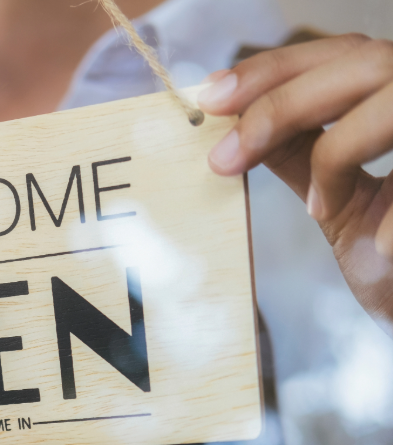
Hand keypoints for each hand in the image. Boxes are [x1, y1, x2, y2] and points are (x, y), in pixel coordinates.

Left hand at [198, 34, 392, 323]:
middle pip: (370, 60)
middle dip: (283, 103)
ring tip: (320, 208)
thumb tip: (236, 126)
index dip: (277, 67)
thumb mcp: (342, 204)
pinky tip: (380, 247)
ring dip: (339, 153)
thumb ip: (301, 158)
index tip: (212, 96)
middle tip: (225, 157)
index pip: (347, 52)